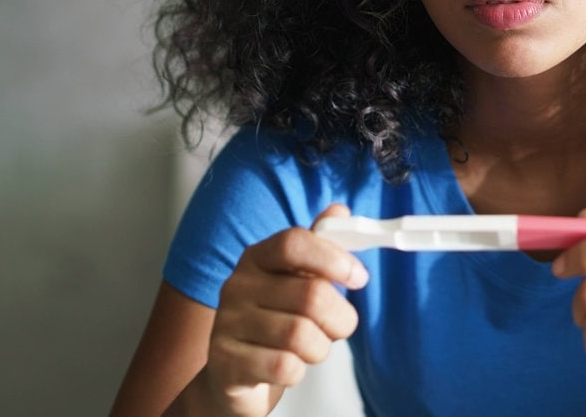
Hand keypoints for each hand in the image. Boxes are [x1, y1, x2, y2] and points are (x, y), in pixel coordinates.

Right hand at [190, 204, 366, 416]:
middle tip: (338, 327)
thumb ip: (320, 248)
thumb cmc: (277, 320)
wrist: (236, 374)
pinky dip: (298, 371)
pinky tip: (287, 367)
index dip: (333, 258)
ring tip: (311, 348)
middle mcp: (237, 286)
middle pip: (311, 295)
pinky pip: (283, 367)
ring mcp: (227, 325)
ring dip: (320, 348)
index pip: (294, 242)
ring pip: (301, 335)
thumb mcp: (299, 281)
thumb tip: (340, 211)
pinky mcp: (226, 365)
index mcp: (258, 258)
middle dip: (340, 318)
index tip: (359, 278)